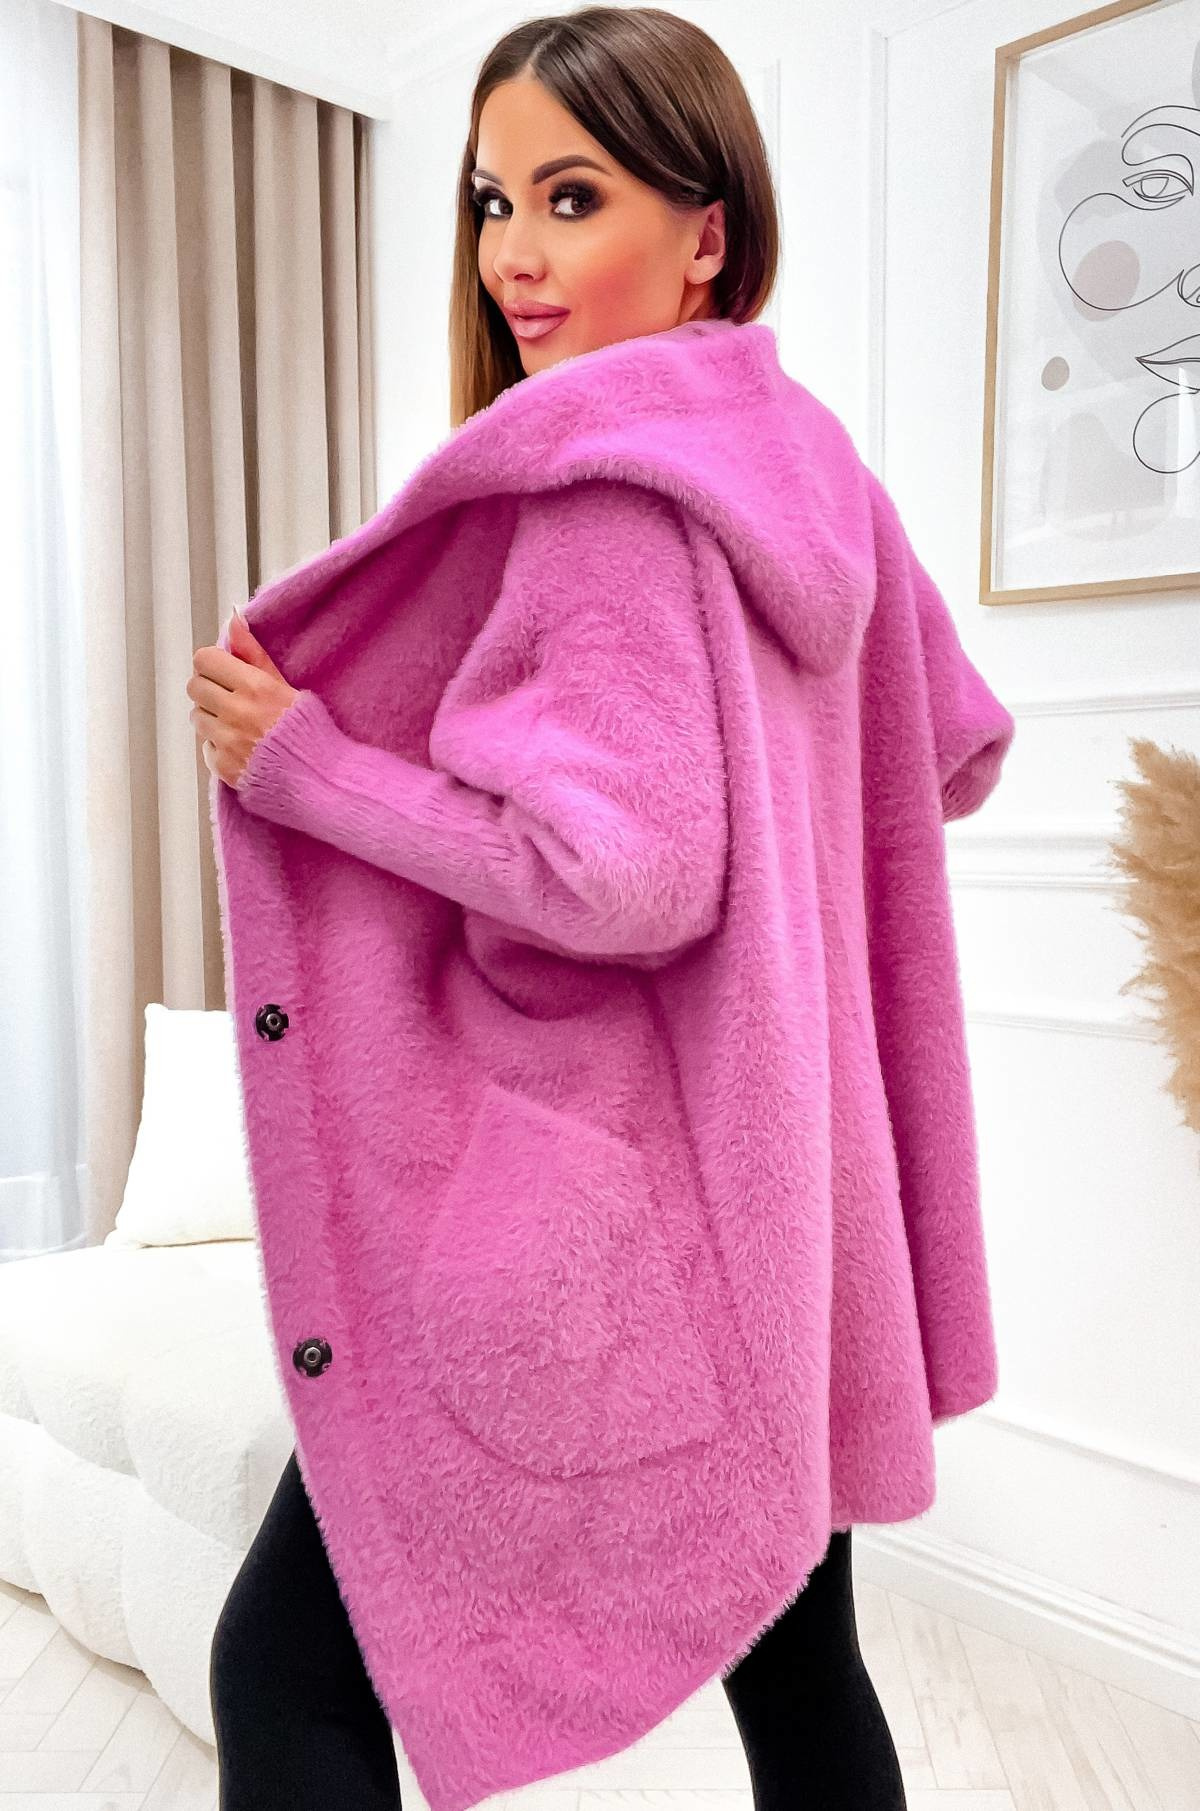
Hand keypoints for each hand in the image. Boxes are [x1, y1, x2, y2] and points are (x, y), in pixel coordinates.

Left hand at [188, 611, 300, 787]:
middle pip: (194, 686)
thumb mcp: (286, 686)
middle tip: (228, 698)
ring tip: (237, 724)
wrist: (320, 779)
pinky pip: (205, 746)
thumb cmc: (308, 730)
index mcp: (255, 687)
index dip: (212, 664)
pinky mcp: (223, 767)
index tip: (225, 672)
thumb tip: (233, 620)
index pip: (204, 660)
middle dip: (208, 688)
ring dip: (211, 717)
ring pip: (197, 716)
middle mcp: (237, 712)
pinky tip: (241, 746)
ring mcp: (228, 741)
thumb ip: (254, 654)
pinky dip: (218, 745)